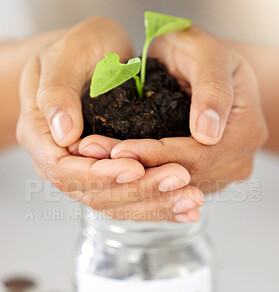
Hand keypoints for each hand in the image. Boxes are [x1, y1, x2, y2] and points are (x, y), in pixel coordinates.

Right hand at [17, 17, 203, 221]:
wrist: (93, 56)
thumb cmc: (79, 49)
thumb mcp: (66, 56)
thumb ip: (58, 92)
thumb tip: (64, 135)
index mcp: (41, 138)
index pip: (65, 171)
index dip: (100, 174)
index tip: (134, 167)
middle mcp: (61, 163)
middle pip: (95, 194)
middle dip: (139, 190)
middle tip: (179, 180)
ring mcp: (86, 173)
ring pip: (117, 202)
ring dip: (156, 203)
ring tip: (191, 199)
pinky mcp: (110, 175)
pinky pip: (131, 198)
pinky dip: (160, 205)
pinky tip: (186, 207)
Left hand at [79, 26, 267, 192]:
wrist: (202, 68)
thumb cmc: (201, 54)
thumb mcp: (206, 55)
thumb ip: (211, 88)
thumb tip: (207, 132)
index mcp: (247, 131)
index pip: (200, 156)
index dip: (158, 156)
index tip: (119, 149)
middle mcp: (239, 159)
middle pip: (186, 177)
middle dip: (138, 170)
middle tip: (95, 156)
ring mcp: (222, 173)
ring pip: (174, 188)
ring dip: (134, 178)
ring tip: (97, 161)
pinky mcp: (203, 178)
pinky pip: (171, 188)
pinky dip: (141, 179)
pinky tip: (114, 167)